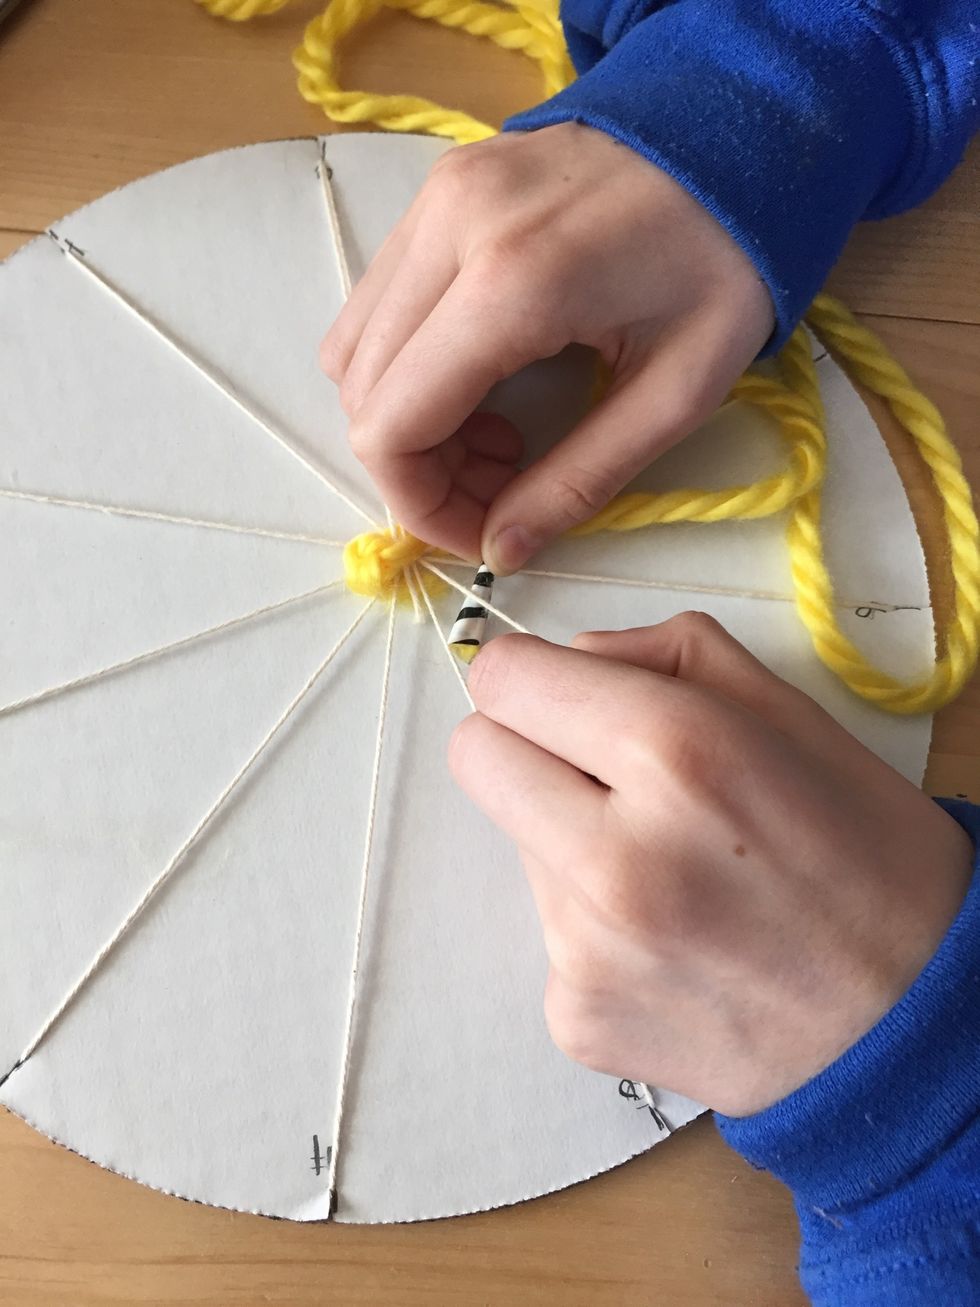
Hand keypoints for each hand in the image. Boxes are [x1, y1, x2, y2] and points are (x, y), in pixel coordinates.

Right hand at [321, 124, 773, 572]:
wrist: (740, 125)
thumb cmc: (727, 259)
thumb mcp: (678, 391)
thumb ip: (580, 479)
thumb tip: (501, 549)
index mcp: (511, 284)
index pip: (390, 428)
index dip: (420, 506)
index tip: (483, 531)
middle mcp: (448, 230)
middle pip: (363, 396)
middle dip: (419, 468)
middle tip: (502, 482)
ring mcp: (434, 200)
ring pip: (356, 351)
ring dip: (408, 417)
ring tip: (497, 431)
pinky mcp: (437, 190)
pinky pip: (378, 304)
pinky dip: (408, 365)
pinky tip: (481, 374)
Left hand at [448, 614, 972, 1114]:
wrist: (913, 1027)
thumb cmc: (868, 856)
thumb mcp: (792, 713)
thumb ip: (668, 653)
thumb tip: (572, 659)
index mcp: (678, 754)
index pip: (505, 678)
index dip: (535, 676)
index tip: (570, 696)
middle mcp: (617, 856)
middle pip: (475, 755)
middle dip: (528, 747)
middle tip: (608, 774)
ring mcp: (586, 950)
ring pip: (514, 841)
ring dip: (570, 837)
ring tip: (670, 869)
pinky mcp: (575, 1016)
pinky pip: (543, 929)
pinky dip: (591, 922)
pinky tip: (670, 938)